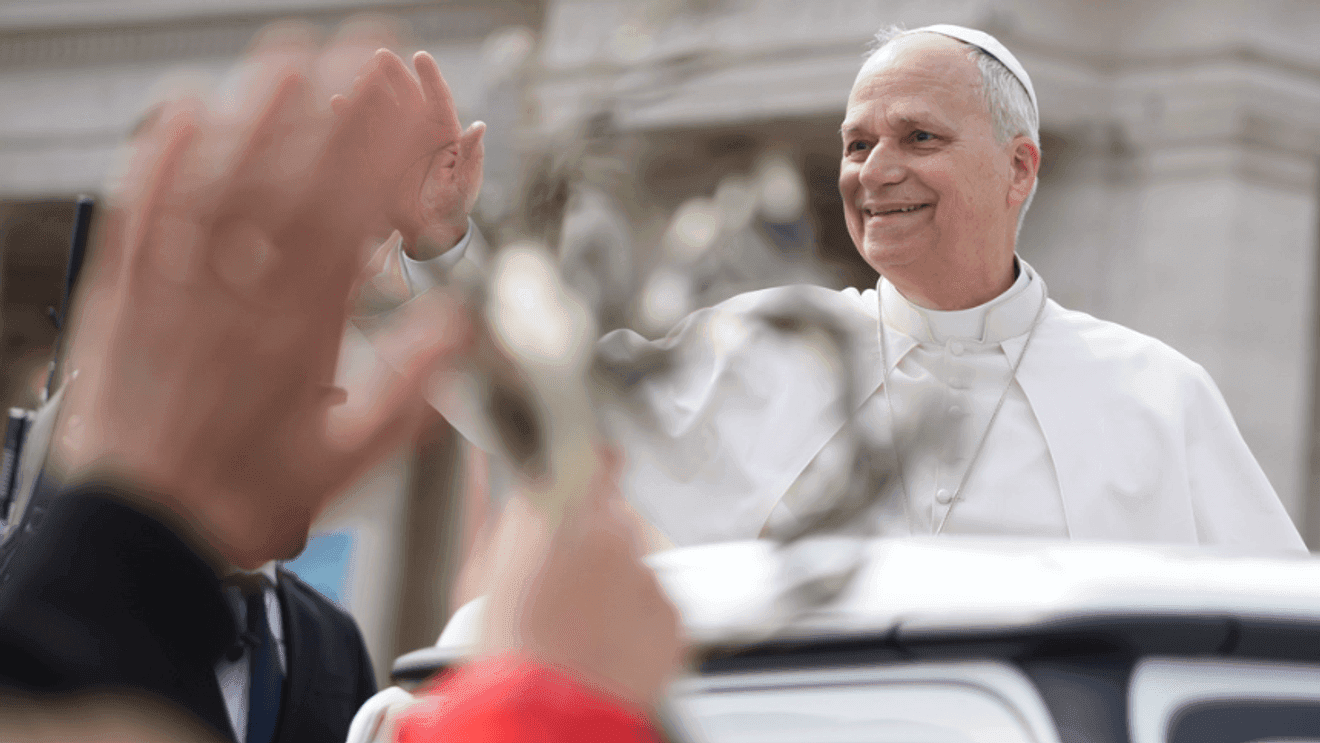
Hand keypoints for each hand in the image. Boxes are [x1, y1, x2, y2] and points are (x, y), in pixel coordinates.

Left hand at [51, 24, 471, 568]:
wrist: (141, 539)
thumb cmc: (244, 502)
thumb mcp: (350, 465)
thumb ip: (410, 392)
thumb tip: (461, 328)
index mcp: (299, 337)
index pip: (351, 224)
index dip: (384, 158)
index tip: (412, 108)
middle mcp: (238, 302)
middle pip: (292, 187)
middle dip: (335, 113)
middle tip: (363, 50)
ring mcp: (176, 293)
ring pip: (219, 189)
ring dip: (255, 118)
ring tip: (288, 57)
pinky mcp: (122, 299)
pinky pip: (141, 217)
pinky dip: (158, 160)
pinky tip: (176, 113)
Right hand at [333, 50, 484, 257]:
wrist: (428, 232)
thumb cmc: (454, 207)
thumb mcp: (464, 184)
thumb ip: (470, 155)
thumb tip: (479, 125)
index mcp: (445, 133)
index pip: (438, 99)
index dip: (429, 77)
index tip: (420, 57)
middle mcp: (420, 131)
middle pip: (407, 95)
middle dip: (395, 74)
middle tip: (380, 55)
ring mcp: (397, 142)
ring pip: (383, 109)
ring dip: (371, 91)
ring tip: (358, 77)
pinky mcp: (379, 155)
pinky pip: (363, 132)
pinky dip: (351, 117)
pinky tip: (337, 103)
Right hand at [480, 449, 684, 710]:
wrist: (545, 721)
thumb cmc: (506, 655)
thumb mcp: (480, 573)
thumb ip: (502, 513)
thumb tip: (498, 476)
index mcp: (559, 514)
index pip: (591, 457)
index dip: (587, 463)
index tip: (585, 466)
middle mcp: (611, 534)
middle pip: (613, 513)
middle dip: (594, 533)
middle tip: (564, 576)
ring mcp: (646, 574)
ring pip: (637, 560)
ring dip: (616, 579)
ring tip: (581, 621)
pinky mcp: (672, 614)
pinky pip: (657, 602)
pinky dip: (637, 617)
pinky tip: (605, 641)